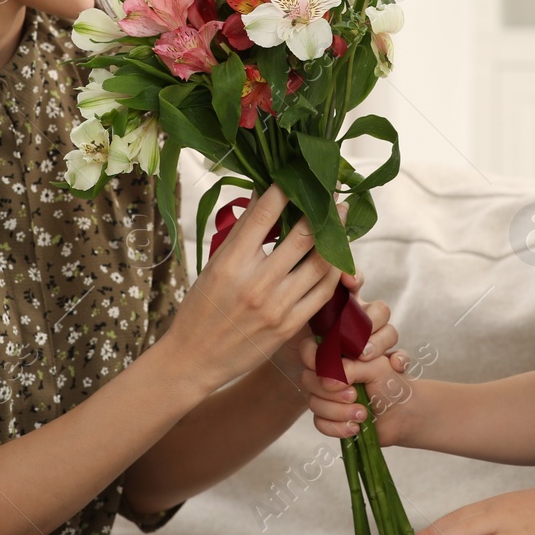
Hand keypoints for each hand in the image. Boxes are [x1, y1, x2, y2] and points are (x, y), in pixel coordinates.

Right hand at [161, 184, 341, 393]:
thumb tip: (264, 194)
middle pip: (301, 236)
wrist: (194, 359)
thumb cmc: (201, 308)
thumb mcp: (214, 265)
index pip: (263, 215)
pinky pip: (323, 292)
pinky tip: (335, 257)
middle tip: (332, 196)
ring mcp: (276, 306)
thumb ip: (242, 232)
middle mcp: (255, 283)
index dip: (285, 191)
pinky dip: (333, 271)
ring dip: (334, 239)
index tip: (298, 176)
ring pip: (319, 263)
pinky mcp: (290, 326)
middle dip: (322, 211)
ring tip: (340, 222)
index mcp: (230, 263)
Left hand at [270, 269, 396, 388]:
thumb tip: (302, 310)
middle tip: (354, 336)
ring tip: (363, 356)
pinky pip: (400, 357)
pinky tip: (395, 365)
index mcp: (342, 305)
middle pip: (379, 309)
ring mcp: (375, 340)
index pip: (355, 282)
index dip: (355, 277)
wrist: (315, 380)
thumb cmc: (303, 351)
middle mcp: (362, 319)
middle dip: (370, 320)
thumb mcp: (298, 330)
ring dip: (379, 341)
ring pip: (390, 332)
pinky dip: (400, 359)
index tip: (348, 280)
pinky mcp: (384, 362)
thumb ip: (303, 316)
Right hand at [299, 303, 412, 446]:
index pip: (309, 348)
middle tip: (355, 395)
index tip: (329, 370)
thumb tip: (327, 381)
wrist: (404, 412)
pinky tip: (356, 427)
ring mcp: (326, 395)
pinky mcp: (328, 416)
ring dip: (338, 412)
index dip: (312, 358)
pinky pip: (319, 422)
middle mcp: (328, 372)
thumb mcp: (376, 366)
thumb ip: (350, 367)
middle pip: (308, 379)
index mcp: (338, 352)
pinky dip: (337, 427)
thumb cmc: (392, 382)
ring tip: (363, 414)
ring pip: (313, 403)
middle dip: (332, 392)